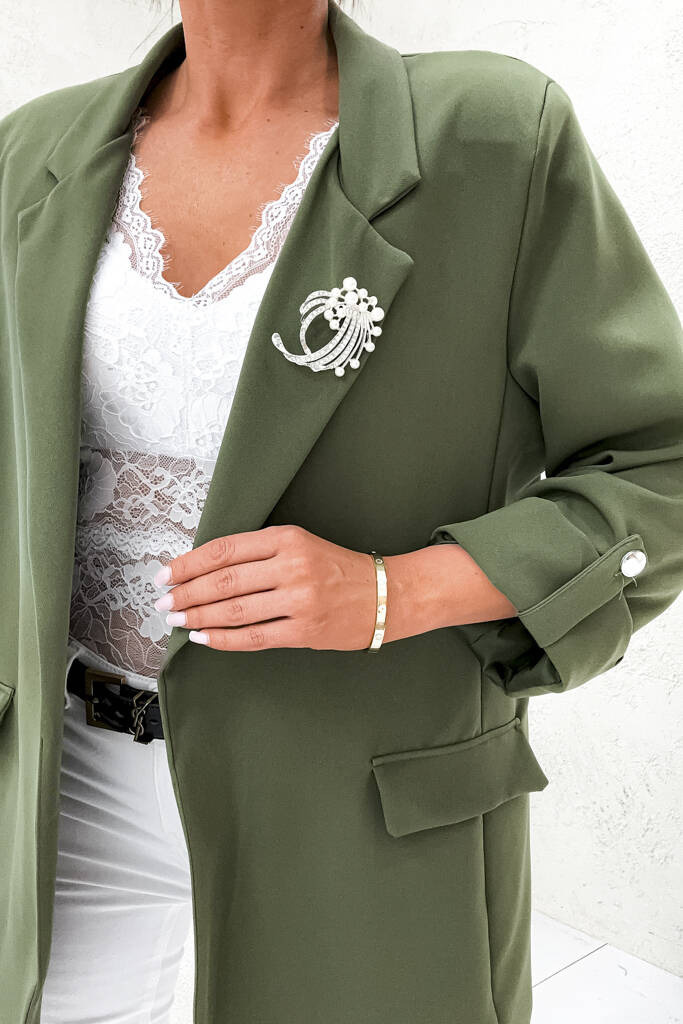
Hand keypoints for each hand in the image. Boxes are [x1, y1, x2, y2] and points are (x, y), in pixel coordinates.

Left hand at [153, 524, 379, 651]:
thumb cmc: (337, 569)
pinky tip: (204, 638)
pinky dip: (224, 639)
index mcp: (287, 538)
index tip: (166, 574)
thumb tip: (204, 570)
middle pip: (224, 580)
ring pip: (234, 609)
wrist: (384, 596)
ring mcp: (299, 600)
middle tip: (163, 601)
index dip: (189, 563)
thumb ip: (259, 553)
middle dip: (186, 592)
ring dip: (199, 617)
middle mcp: (292, 566)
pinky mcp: (304, 630)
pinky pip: (254, 637)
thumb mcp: (300, 544)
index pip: (225, 550)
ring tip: (176, 620)